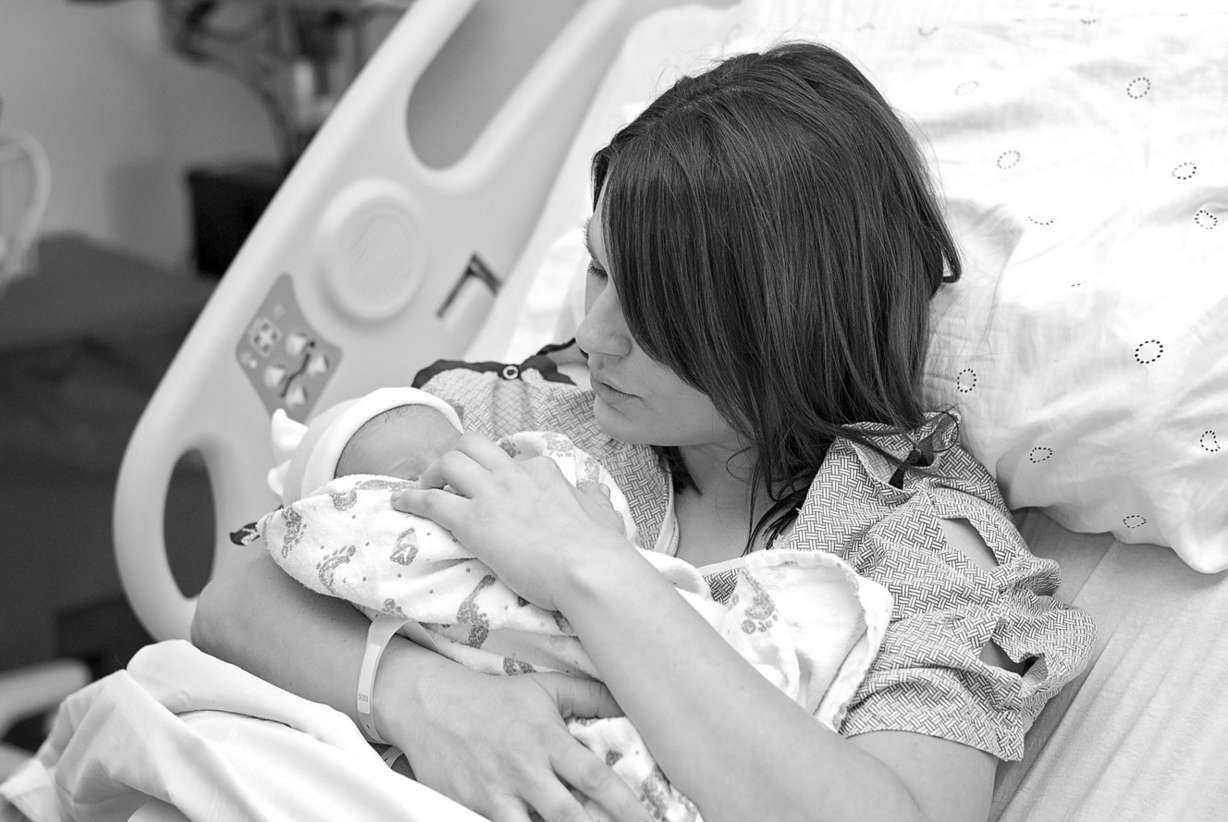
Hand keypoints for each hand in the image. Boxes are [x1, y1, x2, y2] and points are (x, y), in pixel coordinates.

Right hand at [389, 664, 647, 821]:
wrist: (429, 704)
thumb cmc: (495, 698)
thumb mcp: (544, 687)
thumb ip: (588, 696)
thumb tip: (630, 701)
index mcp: (548, 740)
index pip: (595, 778)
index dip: (626, 806)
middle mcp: (524, 771)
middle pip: (568, 817)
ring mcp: (495, 795)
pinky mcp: (469, 809)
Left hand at [391, 432, 632, 609]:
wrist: (587, 569)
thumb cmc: (599, 548)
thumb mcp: (602, 512)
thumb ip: (593, 497)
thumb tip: (594, 490)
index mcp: (544, 471)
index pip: (513, 458)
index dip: (498, 469)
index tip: (492, 484)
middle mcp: (514, 474)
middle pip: (473, 445)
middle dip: (457, 456)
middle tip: (448, 477)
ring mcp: (492, 495)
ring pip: (449, 462)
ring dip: (432, 473)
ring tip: (423, 488)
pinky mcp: (472, 521)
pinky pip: (431, 499)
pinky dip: (412, 498)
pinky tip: (400, 504)